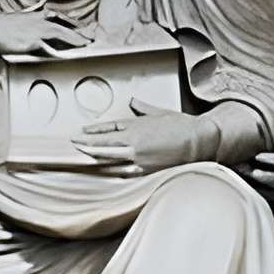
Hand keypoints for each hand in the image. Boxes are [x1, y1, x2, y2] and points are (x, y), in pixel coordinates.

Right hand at [0, 10, 87, 59]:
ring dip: (76, 39)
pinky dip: (61, 49)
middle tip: (93, 36)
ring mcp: (37, 31)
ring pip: (62, 33)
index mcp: (39, 14)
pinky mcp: (33, 41)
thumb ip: (34, 7)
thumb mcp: (22, 13)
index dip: (75, 23)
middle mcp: (41, 20)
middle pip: (66, 25)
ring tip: (87, 44)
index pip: (62, 17)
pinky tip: (70, 53)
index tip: (86, 27)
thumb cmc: (4, 25)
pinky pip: (51, 46)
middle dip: (80, 30)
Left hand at [75, 100, 219, 175]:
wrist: (199, 141)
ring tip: (83, 158)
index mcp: (136, 126)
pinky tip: (105, 171)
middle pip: (103, 145)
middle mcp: (134, 143)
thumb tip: (134, 101)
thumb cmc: (183, 126)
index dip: (93, 131)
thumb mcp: (159, 112)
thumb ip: (143, 108)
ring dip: (95, 159)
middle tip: (74, 145)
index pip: (108, 129)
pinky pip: (123, 172)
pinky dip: (112, 171)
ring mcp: (138, 158)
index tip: (81, 132)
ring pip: (109, 160)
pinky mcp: (145, 171)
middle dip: (86, 145)